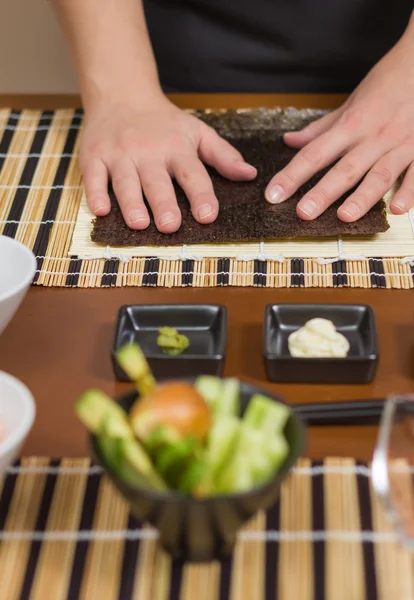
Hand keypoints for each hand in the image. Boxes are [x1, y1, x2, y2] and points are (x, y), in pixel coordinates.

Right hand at [80, 96, 256, 232]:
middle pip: (157, 182)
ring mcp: (119, 154)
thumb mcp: (197, 132)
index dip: (201, 195)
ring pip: (125, 182)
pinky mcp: (94, 157)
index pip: (192, 174)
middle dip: (164, 203)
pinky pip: (93, 177)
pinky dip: (95, 193)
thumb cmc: (163, 121)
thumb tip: (249, 174)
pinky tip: (100, 210)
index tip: (208, 215)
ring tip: (139, 224)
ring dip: (131, 203)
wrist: (121, 93)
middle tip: (170, 225)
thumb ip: (223, 156)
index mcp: (177, 148)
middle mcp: (148, 152)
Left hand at [265, 35, 413, 221]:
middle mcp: (373, 136)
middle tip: (304, 212)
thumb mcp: (352, 101)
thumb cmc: (389, 82)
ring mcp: (400, 143)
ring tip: (345, 217)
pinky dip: (409, 191)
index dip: (291, 175)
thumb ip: (322, 127)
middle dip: (323, 192)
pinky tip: (397, 209)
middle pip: (344, 168)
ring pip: (379, 174)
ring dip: (362, 197)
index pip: (314, 153)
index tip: (273, 194)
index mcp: (351, 124)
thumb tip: (290, 140)